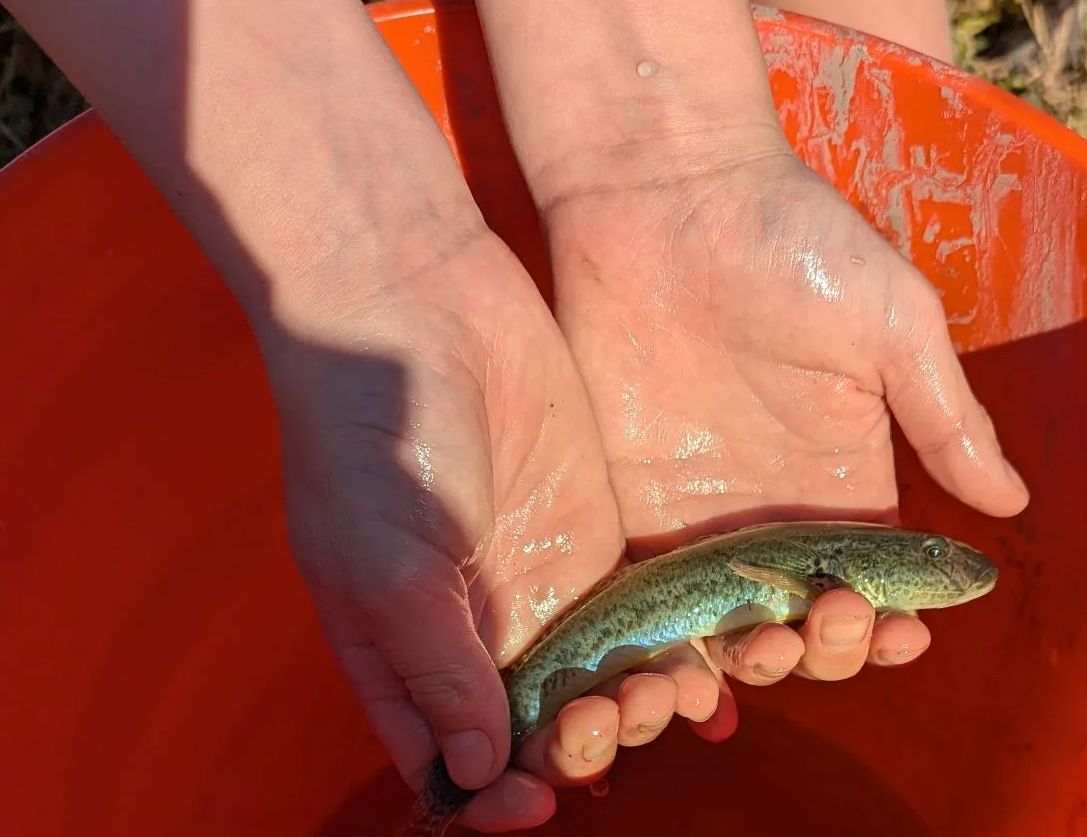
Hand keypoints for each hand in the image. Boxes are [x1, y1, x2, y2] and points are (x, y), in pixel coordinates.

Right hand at [260, 224, 703, 830]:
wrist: (415, 300)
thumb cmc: (369, 436)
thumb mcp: (384, 563)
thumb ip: (435, 667)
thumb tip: (482, 771)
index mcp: (406, 653)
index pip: (449, 763)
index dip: (491, 800)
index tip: (537, 800)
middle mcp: (477, 628)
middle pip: (538, 732)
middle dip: (584, 747)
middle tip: (616, 718)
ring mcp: (542, 578)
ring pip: (603, 679)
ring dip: (640, 705)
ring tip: (674, 693)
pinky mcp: (598, 529)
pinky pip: (646, 612)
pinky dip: (680, 652)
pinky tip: (717, 676)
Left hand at [541, 129, 1029, 732]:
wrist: (663, 188)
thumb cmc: (791, 238)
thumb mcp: (891, 319)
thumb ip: (943, 415)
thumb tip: (1013, 502)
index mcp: (847, 473)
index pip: (879, 581)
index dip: (893, 624)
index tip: (904, 635)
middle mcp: (776, 509)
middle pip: (806, 622)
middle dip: (826, 651)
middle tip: (825, 626)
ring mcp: (699, 512)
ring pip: (727, 629)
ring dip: (750, 665)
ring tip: (760, 656)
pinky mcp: (628, 502)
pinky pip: (646, 600)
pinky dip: (662, 650)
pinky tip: (677, 678)